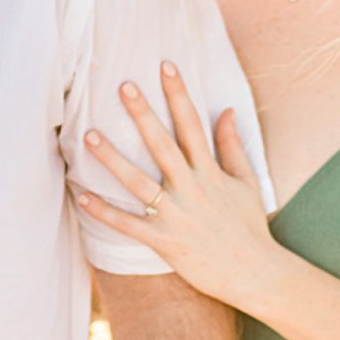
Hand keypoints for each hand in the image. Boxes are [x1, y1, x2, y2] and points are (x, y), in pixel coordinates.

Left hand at [77, 63, 283, 312]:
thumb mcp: (247, 182)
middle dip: (142, 114)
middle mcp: (192, 189)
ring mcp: (177, 216)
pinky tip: (82, 196)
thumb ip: (232, 146)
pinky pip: (129, 224)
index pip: (192, 124)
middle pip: (162, 144)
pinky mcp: (165, 243)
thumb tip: (226, 110)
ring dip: (112, 158)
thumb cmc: (251, 227)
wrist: (257, 274)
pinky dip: (104, 212)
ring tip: (89, 135)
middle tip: (123, 86)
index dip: (179, 93)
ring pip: (138, 182)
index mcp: (211, 172)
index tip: (165, 65)